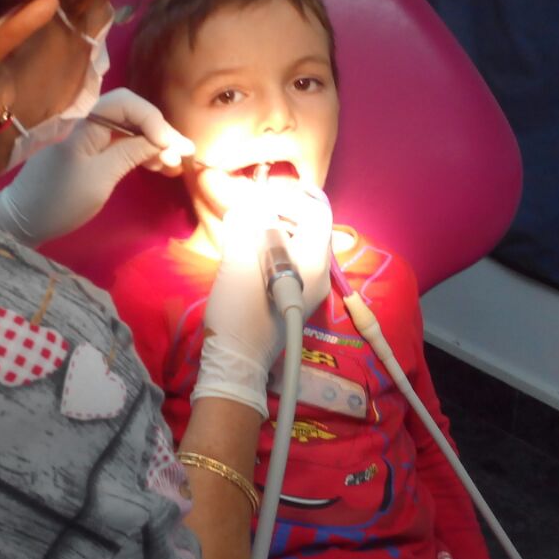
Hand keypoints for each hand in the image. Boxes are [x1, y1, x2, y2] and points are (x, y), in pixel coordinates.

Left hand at [0, 88, 194, 246]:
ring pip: (128, 130)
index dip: (154, 120)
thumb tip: (162, 141)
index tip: (173, 147)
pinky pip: (120, 144)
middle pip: (131, 114)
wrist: (21, 221)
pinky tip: (158, 166)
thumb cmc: (59, 201)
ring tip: (174, 165)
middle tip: (183, 157)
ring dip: (153, 143)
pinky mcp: (89, 154)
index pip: (126, 103)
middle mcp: (87, 125)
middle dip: (159, 132)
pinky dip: (140, 153)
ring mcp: (87, 139)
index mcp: (85, 125)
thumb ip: (130, 154)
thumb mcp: (100, 179)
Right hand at [192, 184, 333, 417]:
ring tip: (247, 225)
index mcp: (314, 262)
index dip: (288, 196)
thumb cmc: (240, 312)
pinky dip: (275, 245)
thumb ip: (245, 226)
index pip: (315, 211)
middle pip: (311, 225)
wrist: (237, 361)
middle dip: (282, 210)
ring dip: (276, 226)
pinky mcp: (296, 294)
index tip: (259, 196)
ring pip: (301, 241)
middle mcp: (321, 272)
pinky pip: (293, 258)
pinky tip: (251, 248)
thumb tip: (248, 205)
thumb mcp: (238, 262)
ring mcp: (311, 286)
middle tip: (252, 207)